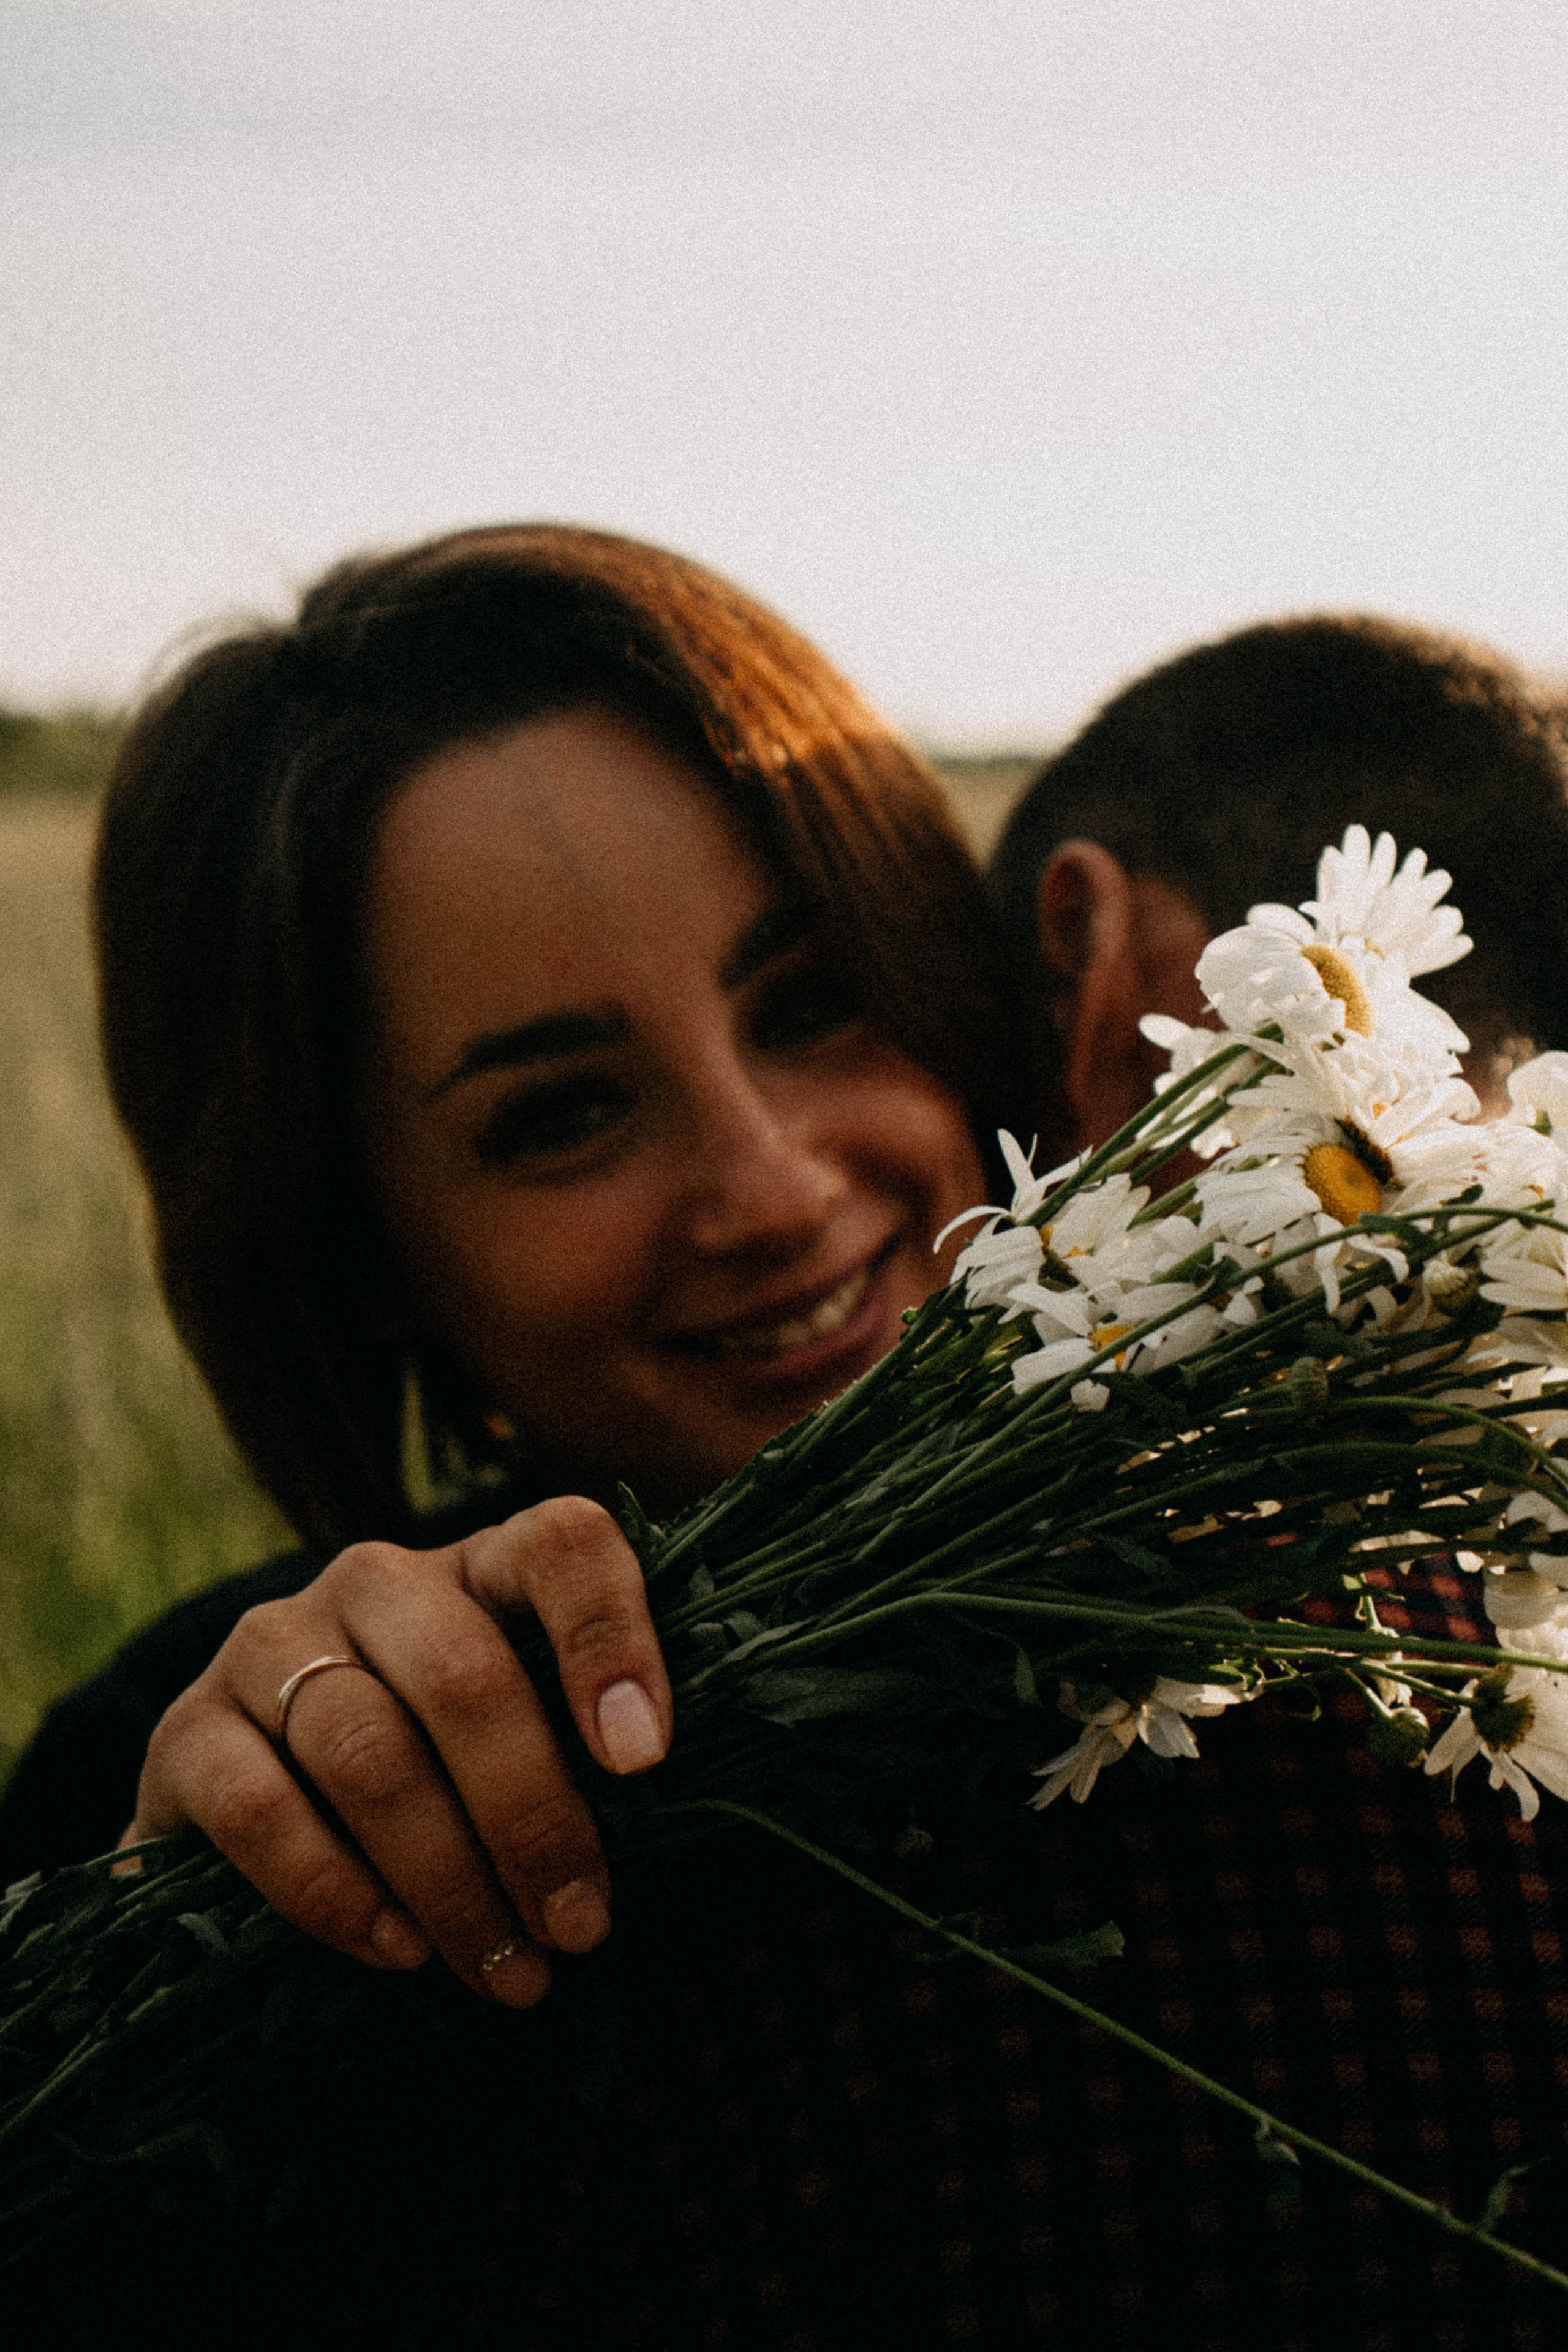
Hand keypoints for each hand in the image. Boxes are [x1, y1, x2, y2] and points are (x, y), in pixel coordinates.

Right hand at [132, 1497, 670, 2007]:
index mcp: (482, 1567)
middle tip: (580, 1929)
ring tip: (508, 1972)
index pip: (561, 1546)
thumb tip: (667, 1808)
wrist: (263, 1816)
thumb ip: (595, 1750)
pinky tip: (398, 1949)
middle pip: (465, 1675)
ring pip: (369, 1749)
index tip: (646, 1760)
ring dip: (450, 1879)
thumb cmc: (450, 1781)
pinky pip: (260, 1807)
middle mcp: (375, 1582)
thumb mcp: (530, 1740)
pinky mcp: (185, 1731)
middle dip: (533, 1818)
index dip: (610, 1639)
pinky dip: (335, 1891)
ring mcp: (270, 1645)